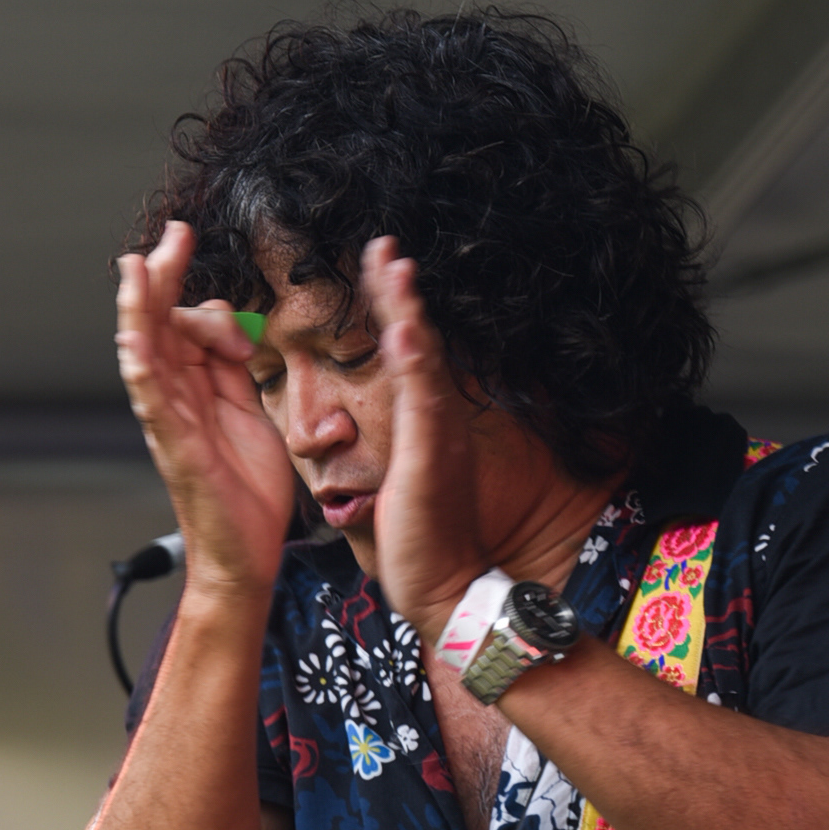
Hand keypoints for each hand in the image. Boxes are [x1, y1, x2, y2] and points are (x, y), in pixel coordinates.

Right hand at [116, 221, 295, 598]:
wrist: (250, 554)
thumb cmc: (248, 493)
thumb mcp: (253, 415)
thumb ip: (239, 374)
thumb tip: (239, 332)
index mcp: (198, 390)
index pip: (189, 327)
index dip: (203, 296)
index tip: (222, 277)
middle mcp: (176, 399)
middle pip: (160, 325)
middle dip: (164, 276)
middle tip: (176, 235)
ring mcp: (170, 421)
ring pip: (145, 352)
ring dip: (141, 307)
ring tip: (141, 266)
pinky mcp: (175, 446)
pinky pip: (150, 400)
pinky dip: (140, 366)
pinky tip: (135, 337)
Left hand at [361, 237, 488, 641]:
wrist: (446, 585)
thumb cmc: (424, 539)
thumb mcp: (411, 476)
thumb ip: (409, 439)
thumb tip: (403, 418)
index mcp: (429, 423)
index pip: (411, 353)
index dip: (397, 307)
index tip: (382, 266)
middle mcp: (439, 421)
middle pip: (420, 342)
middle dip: (400, 291)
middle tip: (383, 244)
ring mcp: (437, 437)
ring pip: (422, 361)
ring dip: (408, 310)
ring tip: (393, 267)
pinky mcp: (430, 458)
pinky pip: (422, 404)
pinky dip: (414, 364)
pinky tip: (403, 329)